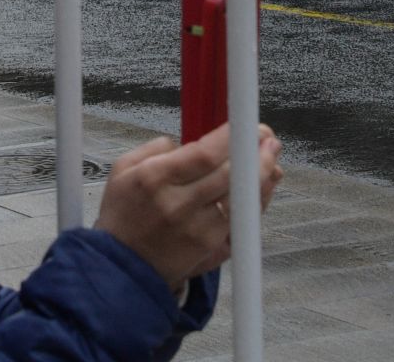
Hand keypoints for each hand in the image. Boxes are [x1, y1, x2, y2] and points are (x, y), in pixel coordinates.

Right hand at [95, 123, 283, 288]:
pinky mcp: (212, 251)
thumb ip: (156, 147)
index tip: (245, 126)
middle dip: (256, 153)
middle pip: (230, 176)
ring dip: (263, 177)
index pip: (204, 154)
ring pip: (242, 200)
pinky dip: (256, 203)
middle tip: (267, 137)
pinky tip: (263, 187)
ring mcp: (198, 231)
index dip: (232, 138)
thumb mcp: (123, 169)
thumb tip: (190, 142)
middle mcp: (179, 206)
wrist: (121, 267)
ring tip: (272, 158)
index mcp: (155, 179)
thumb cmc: (122, 214)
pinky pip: (243, 223)